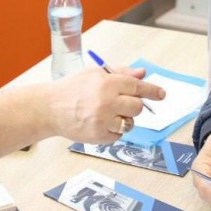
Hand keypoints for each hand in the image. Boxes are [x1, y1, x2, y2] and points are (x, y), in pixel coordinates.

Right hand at [47, 66, 164, 144]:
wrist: (49, 108)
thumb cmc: (71, 89)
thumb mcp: (95, 73)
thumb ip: (121, 73)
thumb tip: (143, 74)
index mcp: (107, 83)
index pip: (138, 87)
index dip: (152, 91)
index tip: (161, 94)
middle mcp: (107, 102)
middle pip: (137, 107)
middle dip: (133, 105)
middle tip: (121, 103)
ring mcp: (103, 121)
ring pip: (130, 123)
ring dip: (123, 119)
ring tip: (106, 114)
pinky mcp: (99, 136)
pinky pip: (118, 135)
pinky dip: (113, 130)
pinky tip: (99, 122)